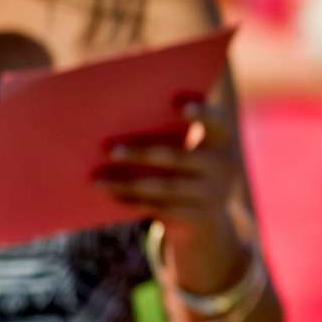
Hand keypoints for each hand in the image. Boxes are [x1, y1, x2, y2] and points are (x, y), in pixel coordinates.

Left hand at [94, 99, 248, 288]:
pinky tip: (111, 195)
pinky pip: (161, 209)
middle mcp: (224, 167)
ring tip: (98, 180)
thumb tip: (123, 112)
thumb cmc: (193, 166)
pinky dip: (134, 202)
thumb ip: (178, 130)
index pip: (217, 122)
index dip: (201, 113)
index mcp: (224, 140)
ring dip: (128, 183)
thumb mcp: (198, 147)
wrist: (214, 216)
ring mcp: (214, 194)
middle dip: (141, 154)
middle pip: (178, 157)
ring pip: (165, 187)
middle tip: (109, 150)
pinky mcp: (199, 217)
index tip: (178, 104)